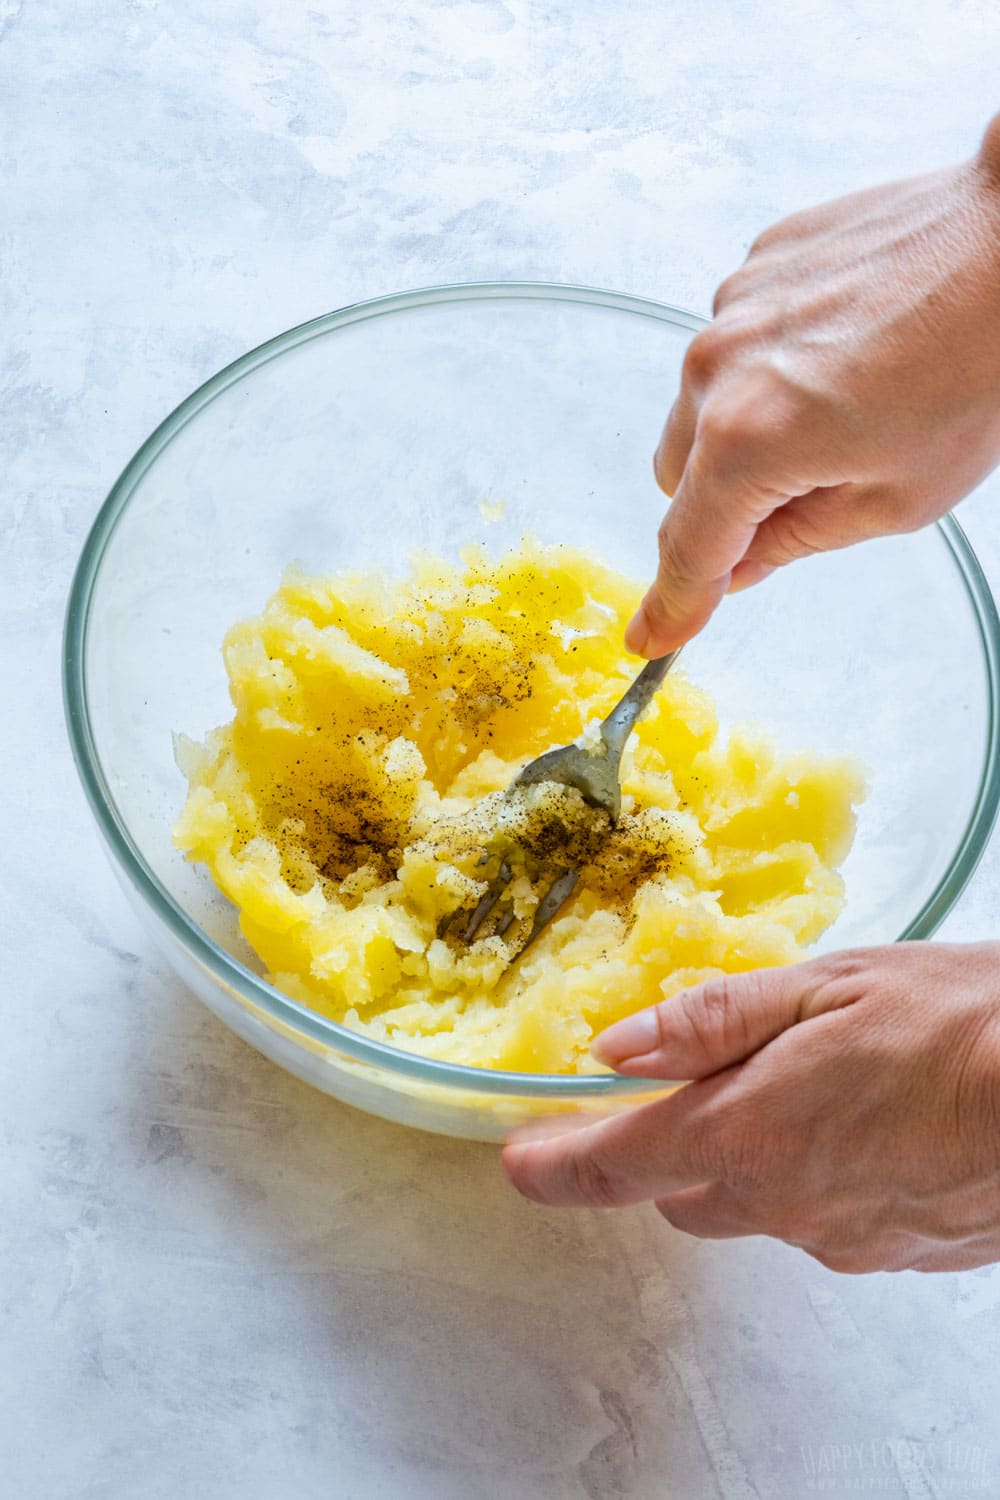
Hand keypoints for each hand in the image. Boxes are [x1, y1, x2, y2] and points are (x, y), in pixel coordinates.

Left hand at [502, 943, 999, 1271]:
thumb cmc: (959, 1023)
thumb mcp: (826, 988)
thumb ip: (713, 1021)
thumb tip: (618, 1047)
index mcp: (748, 1131)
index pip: (617, 1165)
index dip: (556, 1166)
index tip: (520, 1162)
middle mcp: (781, 1201)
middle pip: (680, 1192)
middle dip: (665, 1150)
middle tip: (685, 1092)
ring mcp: (839, 1236)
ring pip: (751, 1206)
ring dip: (746, 1159)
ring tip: (801, 1090)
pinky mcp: (890, 1252)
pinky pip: (818, 1219)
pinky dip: (812, 1176)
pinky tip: (856, 1126)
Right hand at [626, 115, 999, 654]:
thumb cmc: (976, 367)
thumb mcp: (898, 497)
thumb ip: (796, 539)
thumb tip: (742, 564)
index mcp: (748, 441)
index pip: (688, 548)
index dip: (674, 603)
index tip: (652, 637)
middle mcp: (717, 370)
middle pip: (678, 477)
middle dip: (724, 500)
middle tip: (809, 490)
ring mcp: (731, 308)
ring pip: (700, 406)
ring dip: (746, 426)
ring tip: (844, 401)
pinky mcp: (757, 264)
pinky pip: (736, 342)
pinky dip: (770, 363)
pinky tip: (845, 348)